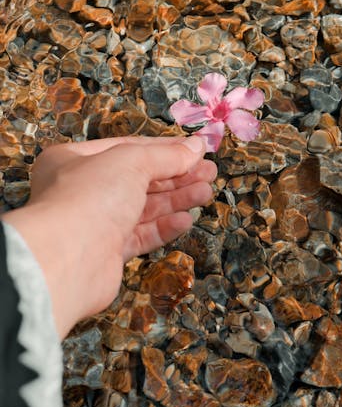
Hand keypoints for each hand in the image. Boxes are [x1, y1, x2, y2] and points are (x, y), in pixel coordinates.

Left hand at [2, 135, 215, 337]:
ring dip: (176, 199)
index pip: (129, 149)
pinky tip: (186, 220)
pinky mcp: (107, 253)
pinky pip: (140, 235)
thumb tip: (197, 146)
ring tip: (206, 193)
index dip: (165, 149)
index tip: (196, 150)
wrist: (67, 259)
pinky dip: (164, 227)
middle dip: (176, 176)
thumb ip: (167, 155)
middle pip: (139, 179)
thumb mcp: (132, 162)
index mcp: (75, 160)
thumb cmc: (89, 197)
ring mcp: (95, 223)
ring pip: (142, 208)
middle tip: (209, 173)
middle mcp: (82, 190)